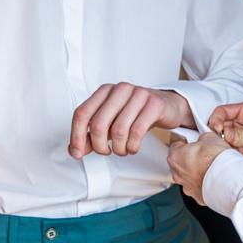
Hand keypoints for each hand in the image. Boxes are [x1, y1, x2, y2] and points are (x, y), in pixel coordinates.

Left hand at [69, 83, 193, 158]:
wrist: (167, 105)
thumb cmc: (136, 114)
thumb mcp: (112, 123)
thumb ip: (92, 135)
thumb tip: (76, 150)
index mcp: (105, 91)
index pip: (82, 113)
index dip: (76, 136)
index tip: (77, 153)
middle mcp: (120, 89)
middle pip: (98, 124)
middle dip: (99, 146)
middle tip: (106, 152)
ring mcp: (138, 93)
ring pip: (118, 130)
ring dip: (118, 148)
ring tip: (123, 150)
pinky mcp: (155, 103)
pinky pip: (138, 131)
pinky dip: (132, 146)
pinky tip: (133, 147)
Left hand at [167, 133, 230, 204]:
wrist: (229, 179)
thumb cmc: (217, 160)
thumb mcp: (209, 137)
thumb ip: (201, 138)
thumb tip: (204, 140)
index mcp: (175, 158)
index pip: (175, 147)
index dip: (187, 143)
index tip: (194, 144)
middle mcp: (178, 175)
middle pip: (181, 164)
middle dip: (190, 159)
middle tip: (203, 155)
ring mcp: (187, 187)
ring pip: (189, 177)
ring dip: (197, 173)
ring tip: (211, 167)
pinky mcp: (197, 196)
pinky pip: (199, 188)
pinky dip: (204, 183)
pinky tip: (214, 178)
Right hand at [208, 101, 242, 169]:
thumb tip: (224, 135)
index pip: (223, 110)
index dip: (216, 119)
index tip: (216, 129)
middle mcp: (241, 122)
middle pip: (220, 124)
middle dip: (215, 132)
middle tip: (217, 141)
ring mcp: (240, 135)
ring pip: (221, 137)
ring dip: (219, 143)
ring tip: (221, 150)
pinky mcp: (241, 148)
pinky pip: (228, 148)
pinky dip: (224, 152)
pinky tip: (225, 156)